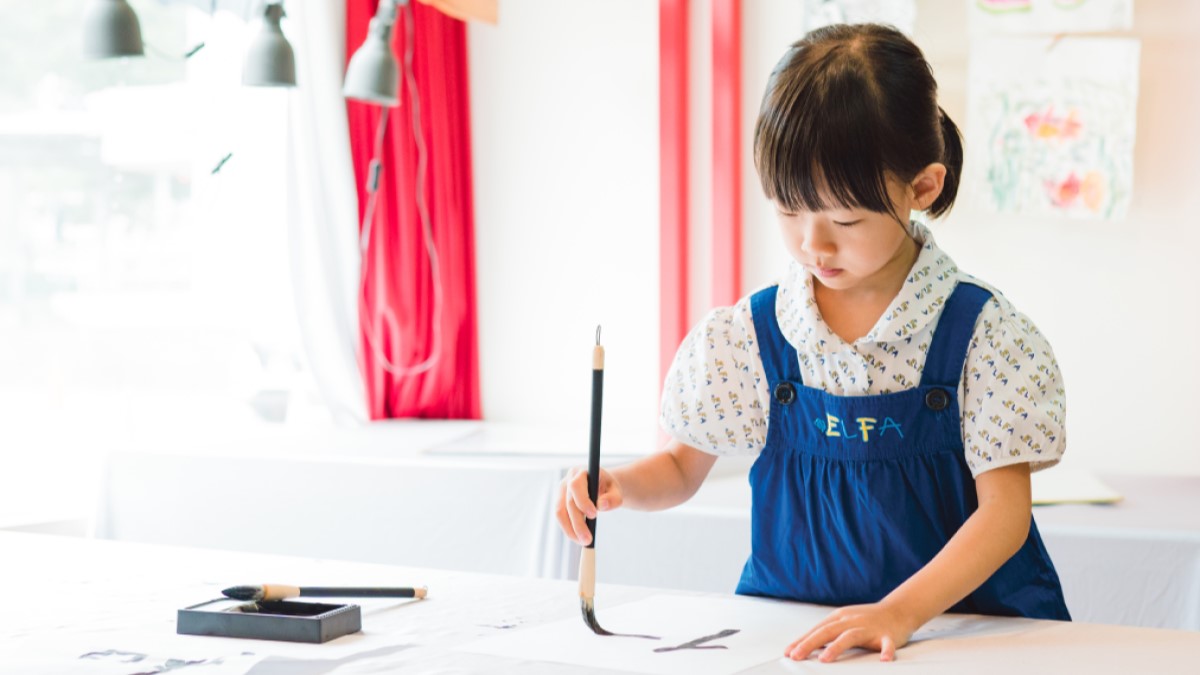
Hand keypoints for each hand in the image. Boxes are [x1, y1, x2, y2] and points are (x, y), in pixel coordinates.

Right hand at [555, 466, 622, 544]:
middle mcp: (567, 481)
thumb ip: (613, 498)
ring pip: (560, 512)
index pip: (576, 486)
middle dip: (578, 523)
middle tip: (588, 540)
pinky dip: (569, 529)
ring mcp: (560, 493)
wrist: (601, 485)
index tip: (594, 515)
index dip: (582, 501)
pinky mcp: (559, 503)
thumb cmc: (608, 488)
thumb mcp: (616, 490)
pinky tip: (578, 538)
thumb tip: (601, 505)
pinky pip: (561, 518)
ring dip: (570, 530)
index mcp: (580, 472)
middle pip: (568, 502)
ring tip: (584, 542)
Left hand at [784, 602, 915, 662]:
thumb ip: (825, 635)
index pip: (817, 630)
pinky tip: (884, 660)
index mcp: (839, 618)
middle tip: (796, 656)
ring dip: (836, 647)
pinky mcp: (887, 635)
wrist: (897, 610)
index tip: (788, 653)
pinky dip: (886, 651)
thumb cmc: (865, 620)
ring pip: (850, 636)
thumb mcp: (843, 623)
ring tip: (824, 659)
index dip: (802, 641)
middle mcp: (851, 621)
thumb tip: (801, 647)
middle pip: (828, 632)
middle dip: (810, 644)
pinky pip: (887, 644)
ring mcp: (869, 628)